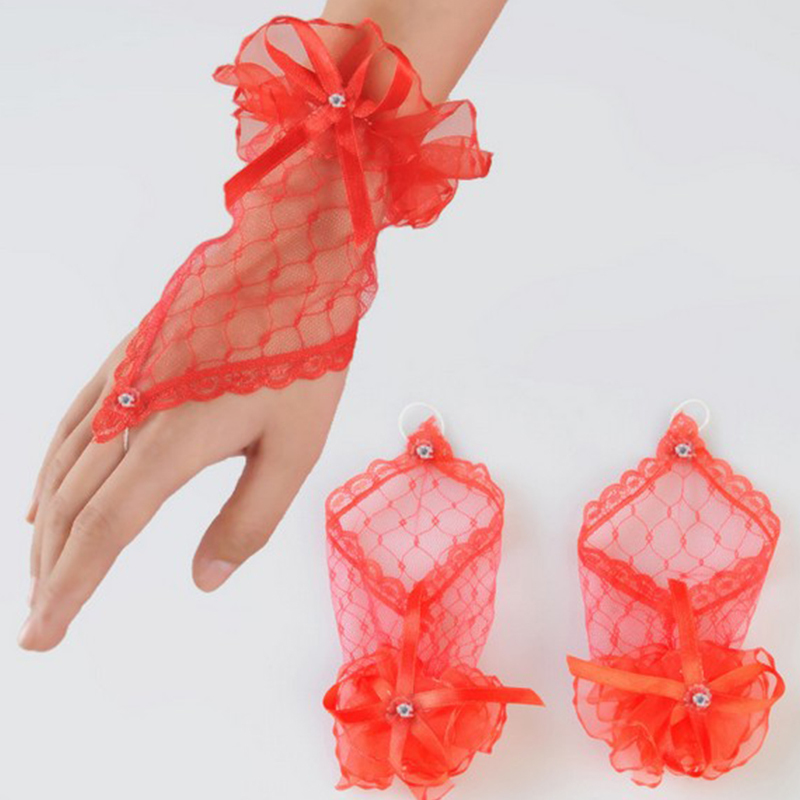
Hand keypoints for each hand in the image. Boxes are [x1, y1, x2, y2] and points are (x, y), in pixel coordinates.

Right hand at [21, 335, 345, 650]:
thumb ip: (249, 518)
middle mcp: (132, 413)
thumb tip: (206, 580)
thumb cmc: (303, 359)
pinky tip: (42, 494)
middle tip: (39, 620)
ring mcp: (122, 381)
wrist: (292, 267)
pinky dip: (49, 468)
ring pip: (63, 468)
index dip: (70, 590)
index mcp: (173, 443)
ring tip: (40, 573)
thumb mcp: (295, 449)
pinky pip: (72, 423)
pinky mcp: (126, 358)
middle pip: (72, 507)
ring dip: (45, 527)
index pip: (103, 532)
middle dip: (51, 571)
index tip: (41, 634)